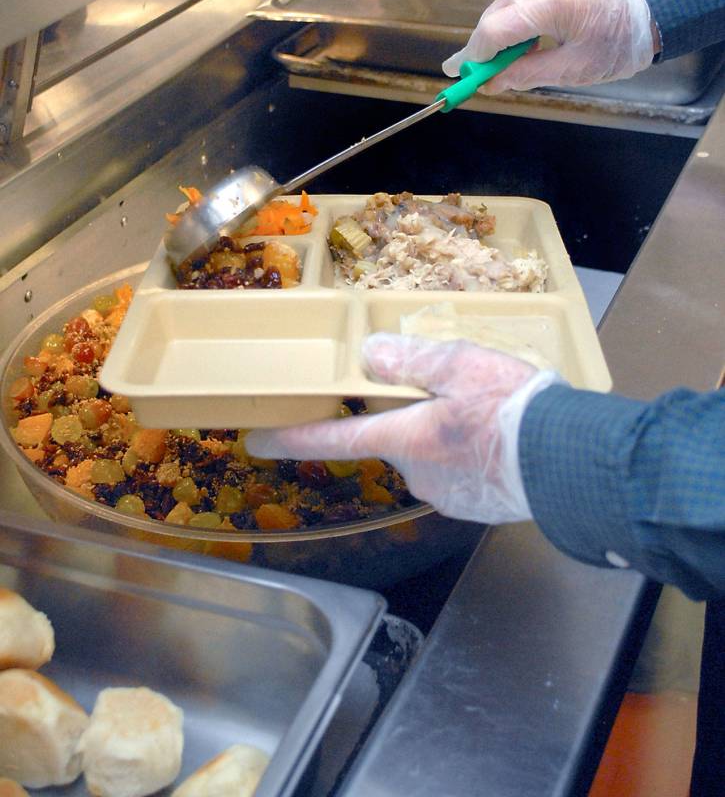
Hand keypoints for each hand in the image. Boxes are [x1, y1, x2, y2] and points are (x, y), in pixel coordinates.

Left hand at [246, 333, 559, 523]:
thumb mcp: (460, 365)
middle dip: (410, 419)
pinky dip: (466, 457)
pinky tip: (497, 441)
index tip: (258, 440)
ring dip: (443, 438)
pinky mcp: (473, 507)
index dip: (292, 438)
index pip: (334, 439)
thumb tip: (371, 357)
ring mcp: (444, 495)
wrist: (568, 462)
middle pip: (393, 439)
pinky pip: (455, 475)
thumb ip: (411, 360)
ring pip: (427, 455)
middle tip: (453, 396)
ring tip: (485, 416)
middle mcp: (416, 473)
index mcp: (405, 438)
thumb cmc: (514, 410)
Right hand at [442, 0, 653, 92]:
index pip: (495, 29)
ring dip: (498, 33)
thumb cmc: (618, 44)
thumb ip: (525, 75)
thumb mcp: (573, 70)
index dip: (474, 55)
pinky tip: (522, 40)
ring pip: (505, 4)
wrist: (653, 8)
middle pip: (495, 14)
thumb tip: (489, 84)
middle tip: (474, 75)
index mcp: (555, 3)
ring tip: (504, 61)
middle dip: (482, 47)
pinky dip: (514, 18)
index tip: (457, 76)